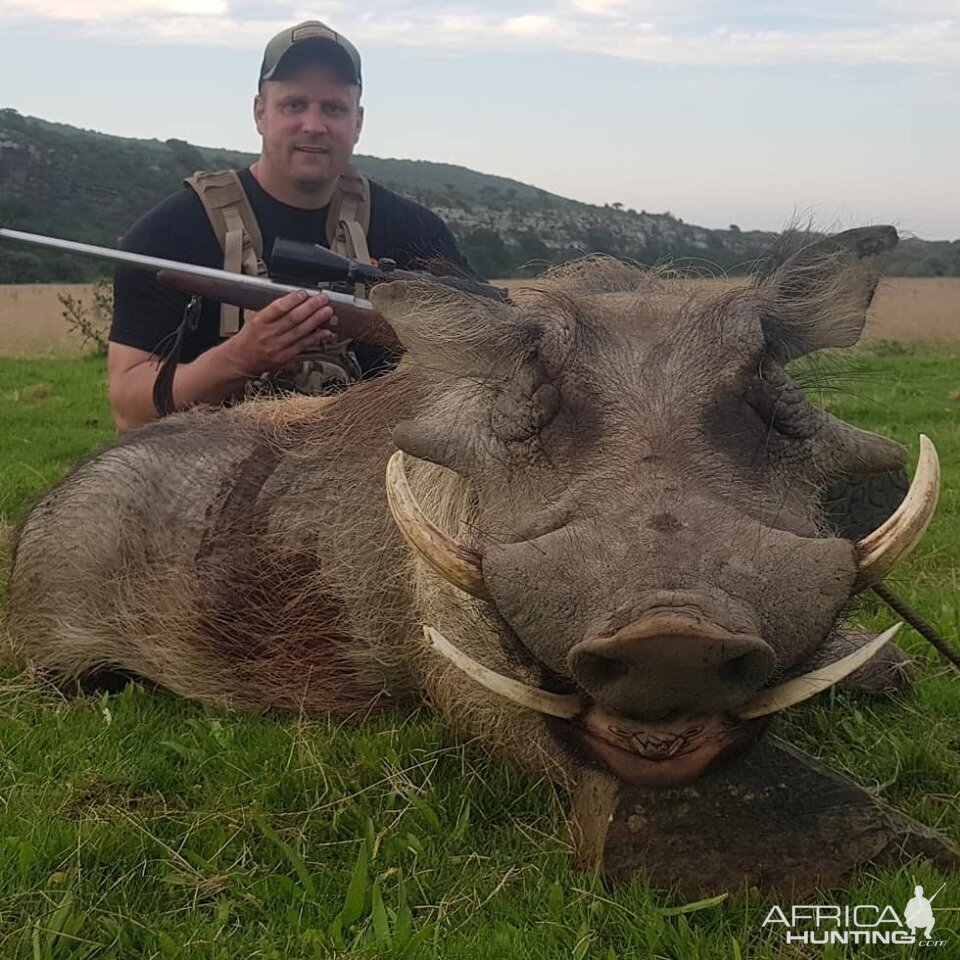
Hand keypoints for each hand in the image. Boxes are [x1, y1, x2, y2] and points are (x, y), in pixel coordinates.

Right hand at [222, 290, 337, 376]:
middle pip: (293, 318)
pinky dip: (316, 338)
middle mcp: (268, 334)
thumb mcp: (255, 319)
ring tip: (327, 311)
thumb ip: (273, 311)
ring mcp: (277, 347)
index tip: (304, 293)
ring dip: (316, 320)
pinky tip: (325, 332)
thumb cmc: (248, 338)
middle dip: (310, 307)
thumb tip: (295, 300)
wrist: (240, 360)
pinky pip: (303, 346)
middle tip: (323, 299)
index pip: (278, 308)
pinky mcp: (285, 357)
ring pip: (300, 331)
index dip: (293, 300)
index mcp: (259, 321)